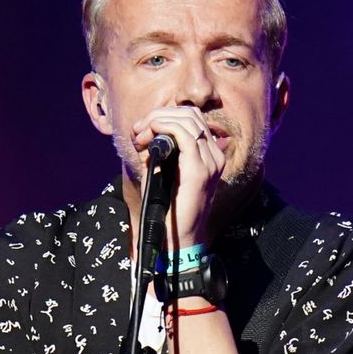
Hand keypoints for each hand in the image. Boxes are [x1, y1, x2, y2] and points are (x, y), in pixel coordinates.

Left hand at [133, 106, 227, 247]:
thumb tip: (146, 131)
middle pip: (190, 115)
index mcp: (209, 156)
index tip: (141, 129)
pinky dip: (163, 127)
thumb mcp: (161, 172)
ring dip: (158, 120)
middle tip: (138, 130)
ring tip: (140, 135)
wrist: (177, 238)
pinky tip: (148, 135)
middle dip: (160, 115)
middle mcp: (214, 156)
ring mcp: (210, 162)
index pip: (192, 119)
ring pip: (187, 120)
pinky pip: (184, 135)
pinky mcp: (199, 170)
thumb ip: (158, 150)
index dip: (165, 116)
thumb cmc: (167, 209)